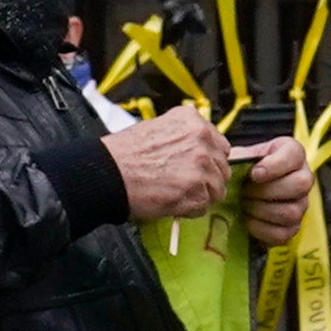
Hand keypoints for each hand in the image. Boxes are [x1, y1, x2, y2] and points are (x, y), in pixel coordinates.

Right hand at [101, 106, 235, 223]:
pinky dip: (190, 209)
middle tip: (186, 184)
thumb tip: (200, 152)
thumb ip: (184, 137)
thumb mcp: (158, 128)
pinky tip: (173, 202)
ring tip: (177, 194)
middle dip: (207, 178)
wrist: (108, 172)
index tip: (198, 166)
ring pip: (217, 189)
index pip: (220, 145)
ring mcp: (202, 167)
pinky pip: (204, 206)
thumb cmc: (125, 152)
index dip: (209, 159)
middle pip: (222, 167)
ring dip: (200, 195)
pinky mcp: (196, 193)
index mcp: (193, 122)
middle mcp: (202, 141)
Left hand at [234, 135, 319, 243]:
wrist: (239, 192)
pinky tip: (248, 220)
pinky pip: (283, 233)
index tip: (254, 173)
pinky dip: (261, 229)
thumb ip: (239, 158)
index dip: (275, 165)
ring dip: (262, 210)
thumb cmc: (242, 170)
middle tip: (245, 191)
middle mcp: (303, 177)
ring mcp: (301, 205)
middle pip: (300, 184)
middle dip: (267, 190)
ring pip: (292, 211)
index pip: (294, 154)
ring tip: (244, 204)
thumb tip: (232, 167)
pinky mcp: (293, 227)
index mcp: (292, 153)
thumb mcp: (240, 157)